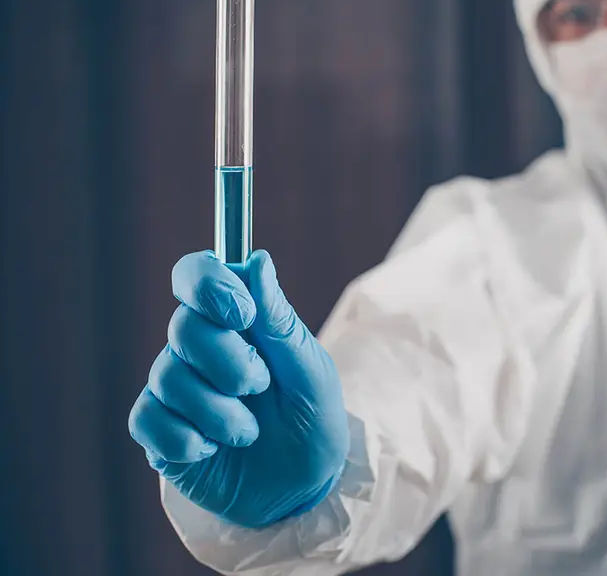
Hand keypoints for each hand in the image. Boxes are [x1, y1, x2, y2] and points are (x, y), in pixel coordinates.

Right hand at [129, 250, 349, 528]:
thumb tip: (256, 261)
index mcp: (237, 321)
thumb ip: (280, 320)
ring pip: (168, 377)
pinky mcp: (159, 431)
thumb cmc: (313, 419)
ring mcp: (176, 389)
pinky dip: (187, 439)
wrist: (304, 489)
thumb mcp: (310, 371)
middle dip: (229, 363)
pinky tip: (213, 450)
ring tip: (249, 432)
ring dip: (220, 412)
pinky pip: (148, 420)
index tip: (243, 315)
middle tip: (260, 387)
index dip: (209, 286)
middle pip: (183, 327)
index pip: (196, 274)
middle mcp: (199, 348)